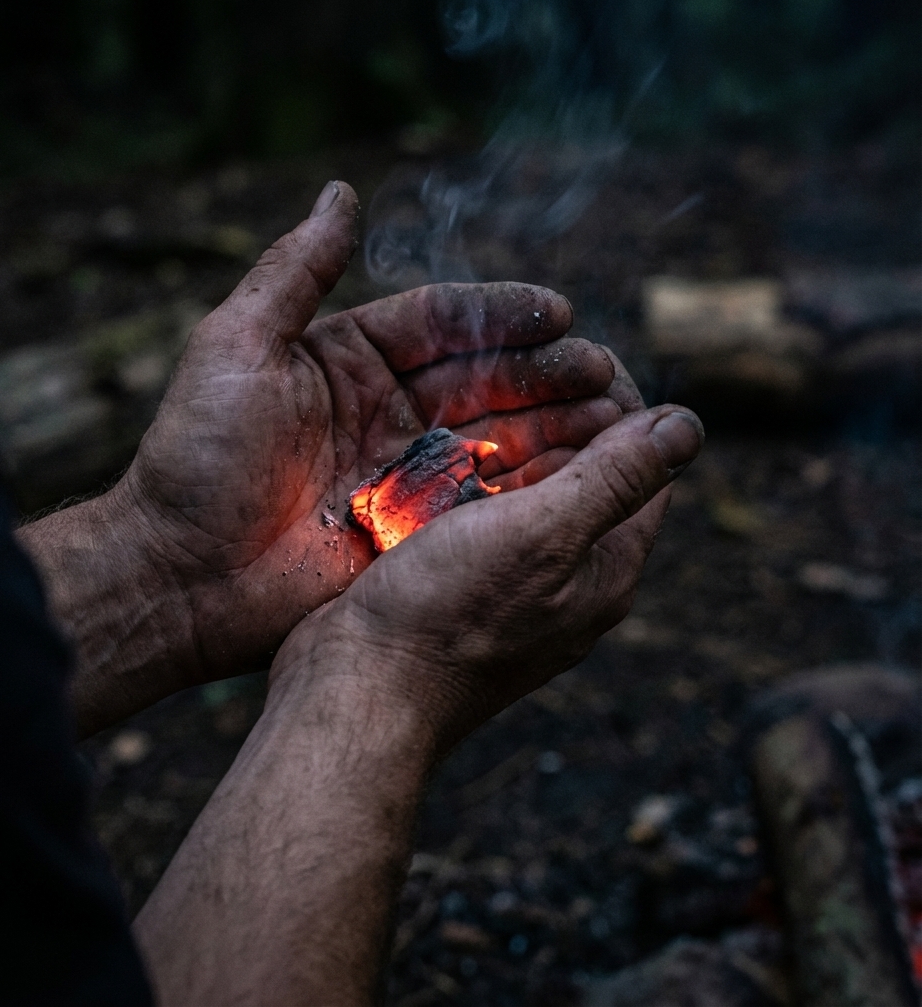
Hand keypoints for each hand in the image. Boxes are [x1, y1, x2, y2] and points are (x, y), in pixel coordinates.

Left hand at [114, 181, 623, 685]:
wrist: (179, 576)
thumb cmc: (198, 456)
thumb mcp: (236, 348)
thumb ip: (295, 270)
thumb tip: (342, 191)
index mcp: (350, 358)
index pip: (442, 322)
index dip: (502, 315)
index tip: (560, 314)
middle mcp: (385, 409)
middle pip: (481, 379)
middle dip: (545, 374)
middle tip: (604, 371)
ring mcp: (402, 471)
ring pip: (493, 438)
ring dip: (552, 428)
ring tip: (613, 418)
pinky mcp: (411, 529)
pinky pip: (482, 501)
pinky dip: (529, 489)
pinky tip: (578, 478)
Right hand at [271, 403, 704, 752]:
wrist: (358, 690)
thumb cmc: (447, 613)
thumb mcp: (543, 532)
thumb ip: (617, 478)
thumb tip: (689, 424)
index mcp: (606, 568)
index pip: (645, 468)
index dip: (626, 406)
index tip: (586, 357)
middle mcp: (569, 580)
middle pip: (588, 478)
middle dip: (567, 417)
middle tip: (527, 367)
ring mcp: (514, 587)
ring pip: (531, 494)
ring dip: (517, 442)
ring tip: (483, 392)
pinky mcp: (465, 589)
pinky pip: (485, 517)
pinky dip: (476, 477)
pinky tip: (446, 449)